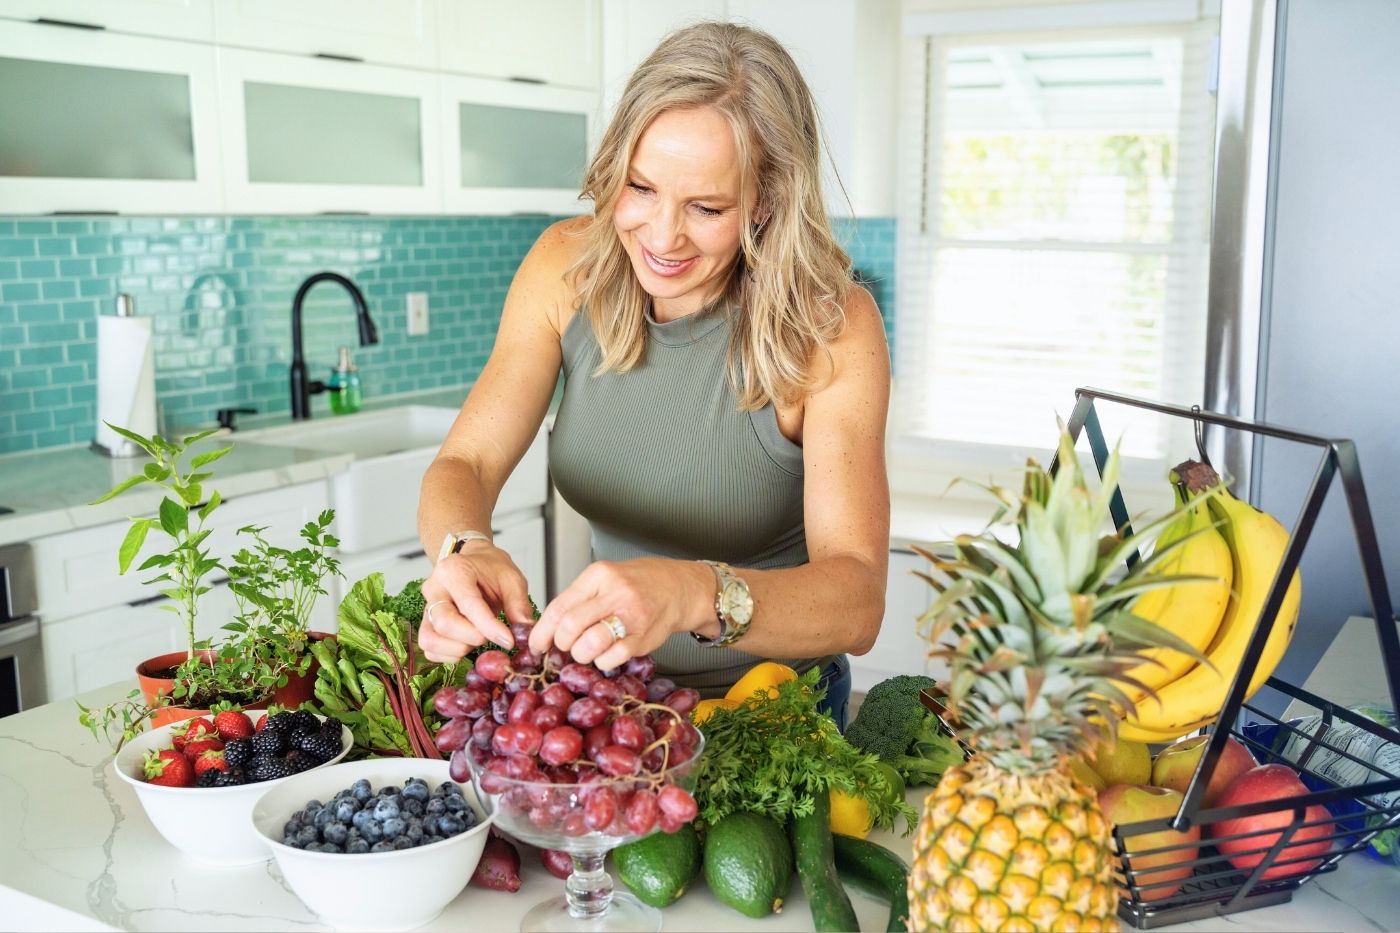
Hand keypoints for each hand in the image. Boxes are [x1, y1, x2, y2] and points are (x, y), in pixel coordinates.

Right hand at [418, 541, 534, 662]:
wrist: (475, 563)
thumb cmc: (491, 570)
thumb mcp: (512, 579)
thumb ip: (518, 604)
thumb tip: (525, 631)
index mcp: (454, 570)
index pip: (469, 604)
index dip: (489, 627)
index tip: (508, 641)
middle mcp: (434, 588)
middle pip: (444, 623)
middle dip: (472, 638)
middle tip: (493, 636)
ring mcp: (426, 607)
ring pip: (431, 639)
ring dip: (458, 649)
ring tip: (479, 639)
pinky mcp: (424, 624)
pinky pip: (429, 648)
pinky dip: (448, 655)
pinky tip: (467, 646)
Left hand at [529, 558, 712, 669]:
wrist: (678, 588)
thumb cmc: (637, 584)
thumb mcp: (605, 579)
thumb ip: (579, 599)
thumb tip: (547, 628)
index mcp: (599, 576)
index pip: (559, 606)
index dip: (542, 631)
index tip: (536, 645)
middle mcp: (615, 593)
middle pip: (570, 627)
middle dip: (561, 644)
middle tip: (565, 647)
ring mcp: (630, 616)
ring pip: (589, 645)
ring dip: (580, 655)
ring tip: (586, 651)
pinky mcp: (642, 637)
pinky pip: (611, 658)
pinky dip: (602, 662)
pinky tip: (606, 654)